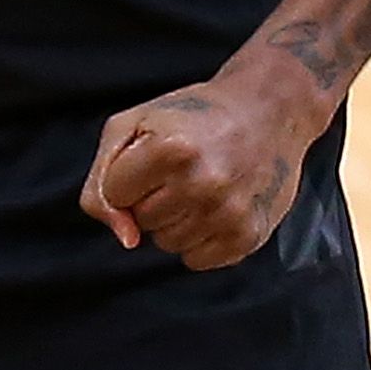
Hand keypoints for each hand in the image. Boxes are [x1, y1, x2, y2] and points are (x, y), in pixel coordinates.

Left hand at [79, 72, 318, 270]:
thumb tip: (125, 238)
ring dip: (175, 219)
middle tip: (183, 167)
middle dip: (152, 197)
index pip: (114, 194)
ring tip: (201, 184)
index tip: (154, 154)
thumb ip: (102, 179)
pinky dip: (199, 239)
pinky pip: (196, 260)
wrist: (267, 109)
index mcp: (170, 149)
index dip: (129, 174)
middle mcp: (202, 184)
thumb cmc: (195, 115)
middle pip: (141, 221)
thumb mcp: (133, 123)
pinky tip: (216, 205)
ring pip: (167, 244)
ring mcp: (228, 213)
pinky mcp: (247, 236)